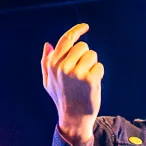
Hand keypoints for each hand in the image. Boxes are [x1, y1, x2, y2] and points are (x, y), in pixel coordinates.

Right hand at [41, 22, 102, 145]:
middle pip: (82, 46)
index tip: (85, 26)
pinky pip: (99, 67)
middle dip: (85, 56)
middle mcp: (63, 67)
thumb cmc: (62, 98)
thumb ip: (46, 62)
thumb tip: (48, 44)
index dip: (77, 30)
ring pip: (92, 55)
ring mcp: (76, 73)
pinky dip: (99, 74)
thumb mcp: (48, 82)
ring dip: (92, 65)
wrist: (74, 118)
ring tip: (86, 79)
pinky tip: (92, 85)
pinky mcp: (90, 79)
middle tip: (82, 72)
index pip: (66, 40)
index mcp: (53, 65)